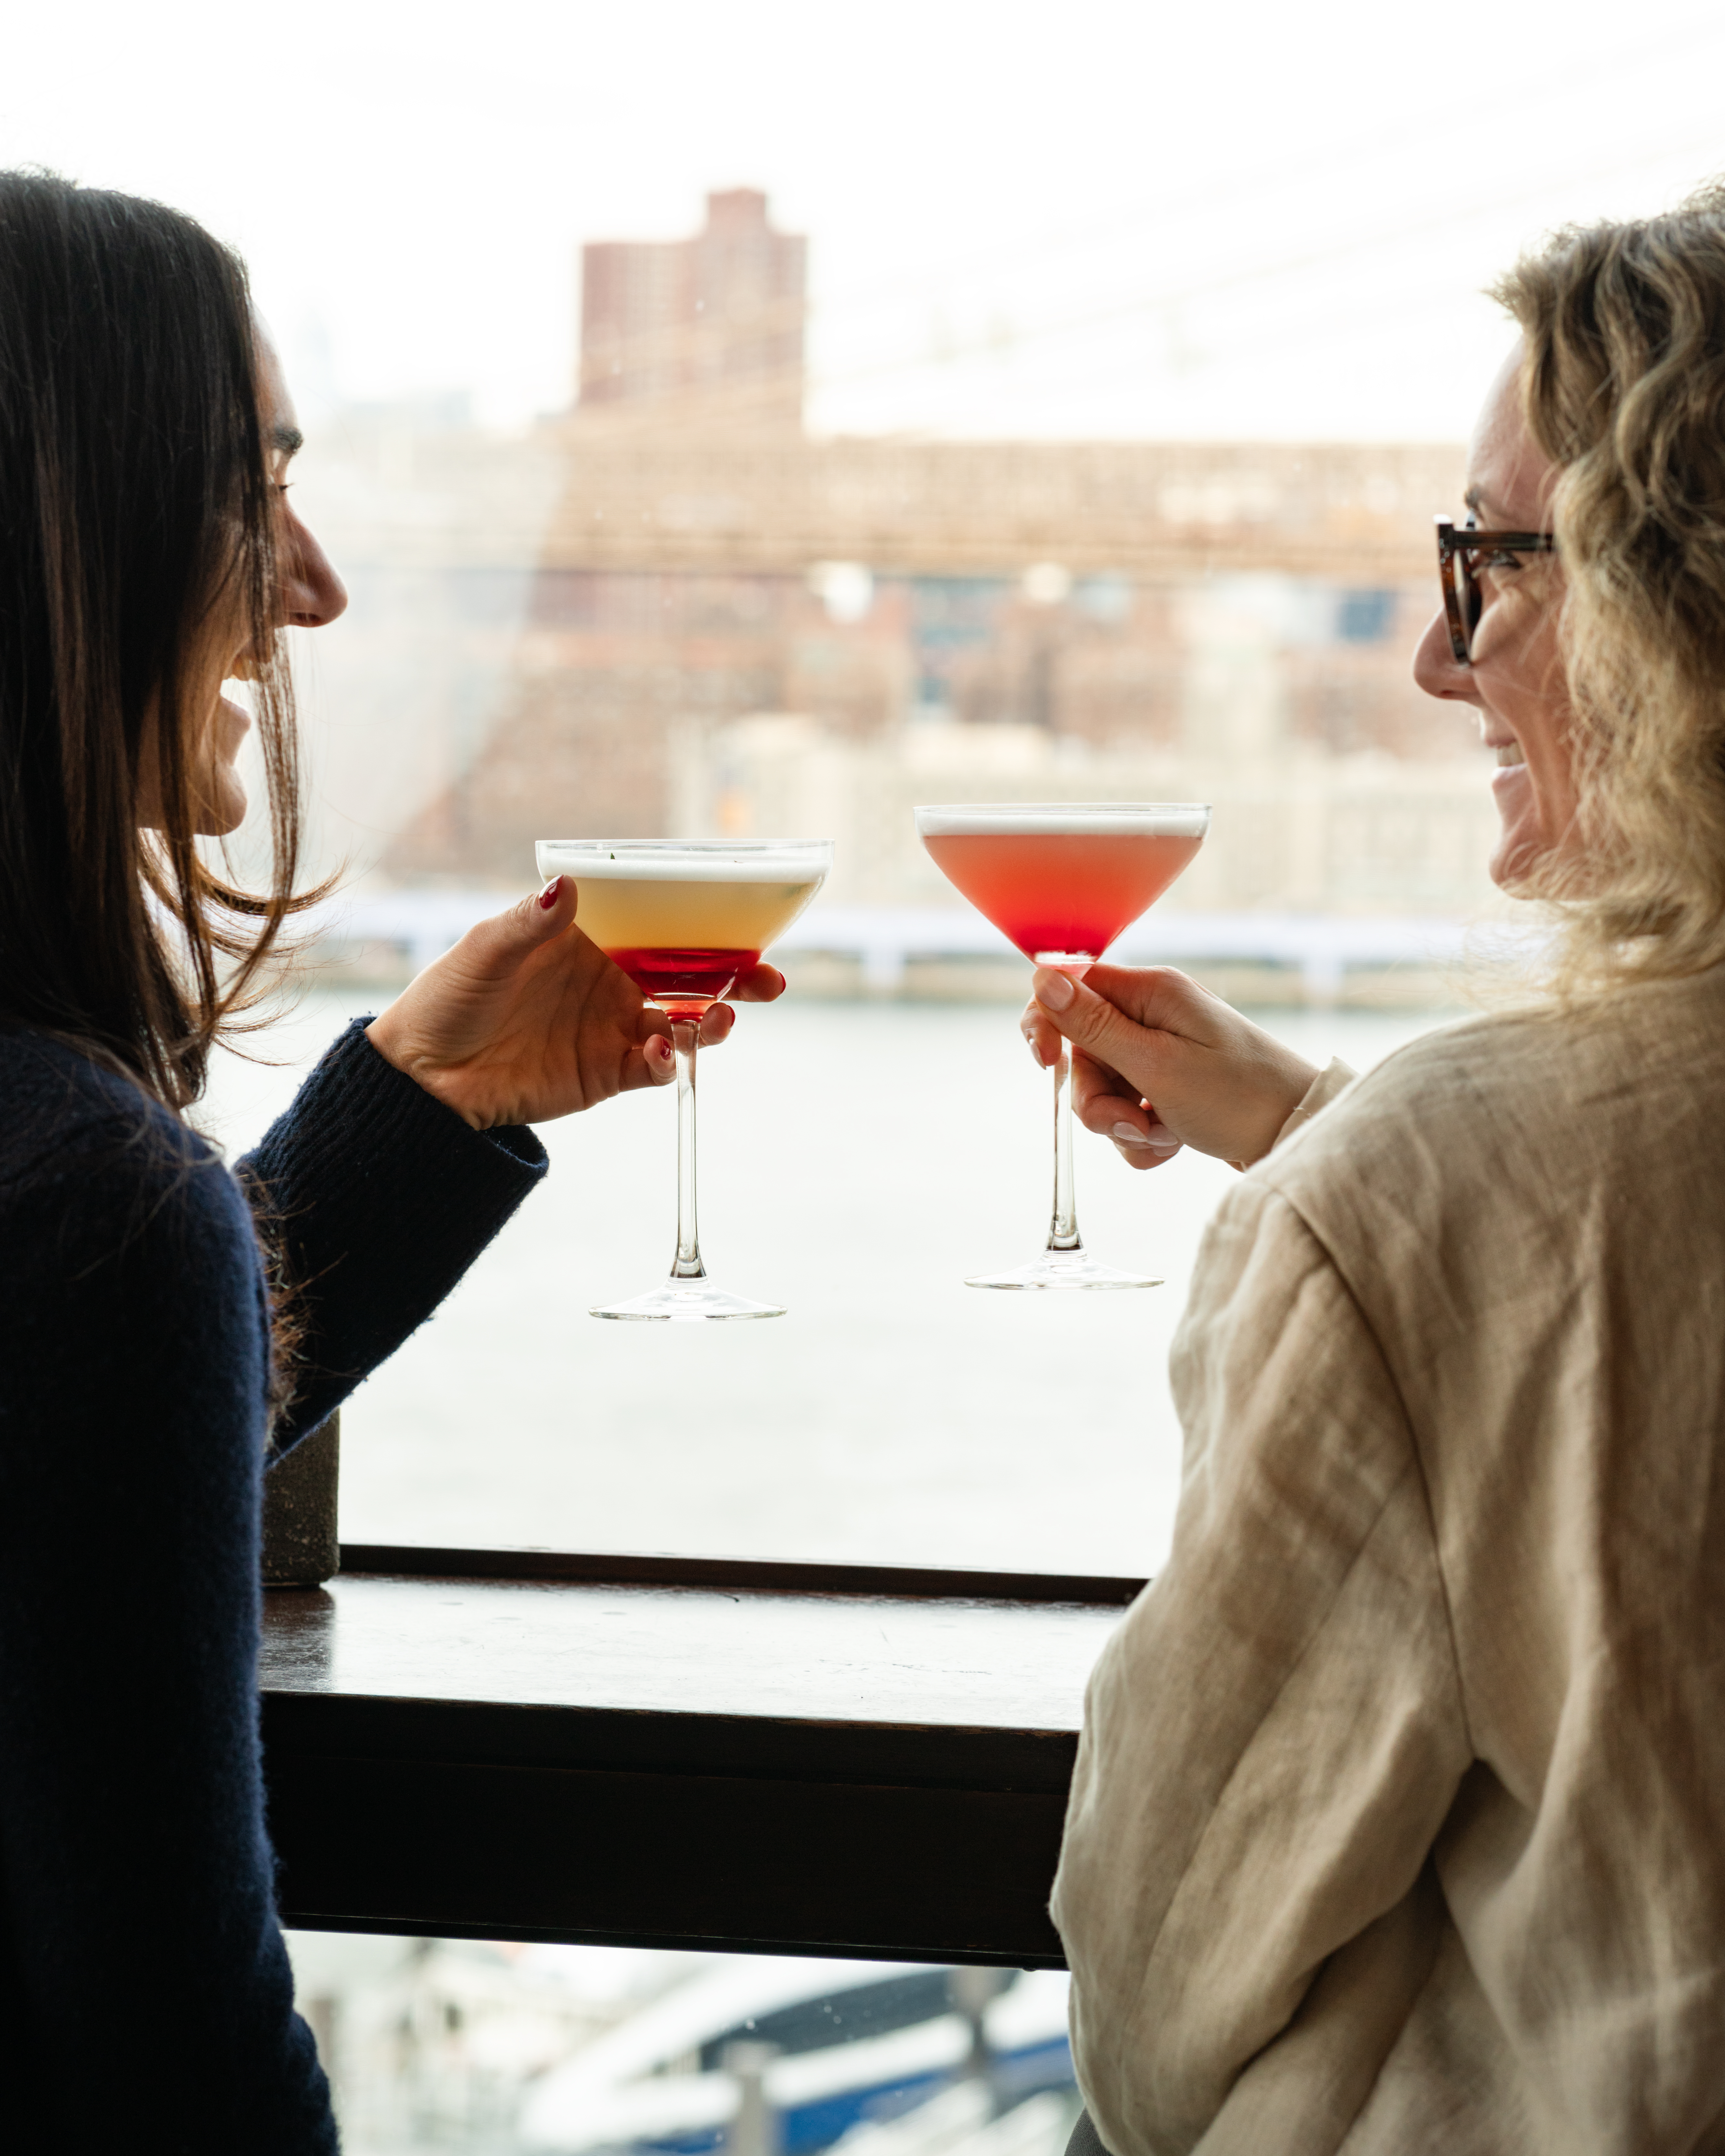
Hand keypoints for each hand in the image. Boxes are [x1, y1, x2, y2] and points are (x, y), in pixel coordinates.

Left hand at [364, 876, 784, 1129]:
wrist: (424, 1077)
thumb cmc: (448, 999)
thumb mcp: (485, 951)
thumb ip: (531, 923)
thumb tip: (568, 886)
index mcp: (590, 941)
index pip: (658, 927)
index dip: (702, 925)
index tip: (740, 925)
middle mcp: (610, 982)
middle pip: (687, 976)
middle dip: (732, 978)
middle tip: (766, 980)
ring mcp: (612, 1029)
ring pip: (682, 1024)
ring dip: (709, 1021)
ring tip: (718, 1020)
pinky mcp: (606, 1074)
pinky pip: (653, 1068)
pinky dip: (668, 1062)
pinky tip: (662, 1053)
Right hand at [1020, 964, 1318, 1170]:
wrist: (1299, 1135)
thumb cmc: (1238, 1097)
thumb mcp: (1156, 1064)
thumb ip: (1094, 1025)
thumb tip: (1041, 977)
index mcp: (1151, 992)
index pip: (1069, 988)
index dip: (1047, 1025)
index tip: (1047, 1065)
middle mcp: (1155, 1015)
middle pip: (1084, 1052)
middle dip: (1098, 1099)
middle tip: (1133, 1122)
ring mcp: (1164, 1052)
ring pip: (1104, 1089)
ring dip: (1123, 1124)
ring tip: (1164, 1134)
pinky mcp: (1171, 1086)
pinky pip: (1129, 1113)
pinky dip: (1143, 1136)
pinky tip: (1174, 1142)